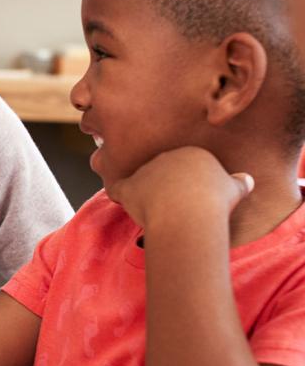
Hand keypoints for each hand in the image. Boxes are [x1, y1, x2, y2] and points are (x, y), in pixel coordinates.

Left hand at [105, 146, 253, 229]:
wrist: (189, 212)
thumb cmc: (214, 202)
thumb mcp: (234, 190)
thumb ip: (239, 183)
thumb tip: (247, 180)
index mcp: (191, 153)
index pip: (185, 166)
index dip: (186, 182)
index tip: (191, 198)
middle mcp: (166, 156)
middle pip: (162, 171)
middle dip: (165, 185)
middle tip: (173, 206)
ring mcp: (146, 170)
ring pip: (141, 180)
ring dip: (143, 193)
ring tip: (154, 211)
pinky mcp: (130, 186)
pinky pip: (118, 188)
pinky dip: (119, 194)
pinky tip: (120, 201)